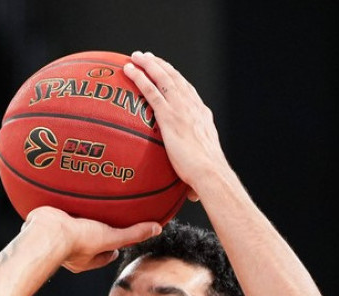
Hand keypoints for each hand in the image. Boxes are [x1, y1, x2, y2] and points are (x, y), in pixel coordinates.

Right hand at [22, 206, 159, 273]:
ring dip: (79, 211)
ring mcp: (56, 234)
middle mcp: (70, 248)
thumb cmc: (76, 241)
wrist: (45, 231)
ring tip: (88, 197)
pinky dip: (62, 198)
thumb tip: (157, 229)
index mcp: (83, 258)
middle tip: (106, 216)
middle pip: (88, 237)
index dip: (115, 246)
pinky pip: (57, 208)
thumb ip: (132, 234)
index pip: (104, 254)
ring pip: (72, 222)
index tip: (122, 236)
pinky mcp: (47, 219)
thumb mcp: (110, 237)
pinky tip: (67, 185)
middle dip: (97, 227)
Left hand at [122, 51, 229, 192]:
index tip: (167, 72)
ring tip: (136, 57)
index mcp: (202, 116)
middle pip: (175, 79)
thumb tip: (192, 196)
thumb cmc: (207, 178)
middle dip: (161, 66)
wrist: (210, 172)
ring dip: (149, 64)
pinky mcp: (169, 115)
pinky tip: (128, 70)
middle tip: (148, 58)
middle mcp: (193, 107)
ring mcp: (181, 109)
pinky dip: (140, 77)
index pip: (188, 92)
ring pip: (163, 78)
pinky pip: (151, 90)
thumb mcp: (201, 169)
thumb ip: (193, 176)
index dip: (177, 79)